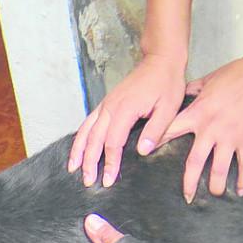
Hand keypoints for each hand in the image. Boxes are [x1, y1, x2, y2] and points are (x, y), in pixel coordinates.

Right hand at [68, 53, 186, 188]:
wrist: (160, 60)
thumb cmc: (166, 83)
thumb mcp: (169, 108)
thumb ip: (156, 130)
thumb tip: (142, 151)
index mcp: (125, 110)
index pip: (113, 143)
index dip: (109, 163)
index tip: (108, 180)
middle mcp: (110, 107)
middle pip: (94, 139)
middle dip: (89, 162)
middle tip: (88, 182)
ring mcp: (106, 104)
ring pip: (86, 130)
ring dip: (78, 150)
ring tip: (73, 168)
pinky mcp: (106, 103)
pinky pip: (88, 122)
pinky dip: (80, 136)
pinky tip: (78, 147)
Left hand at [156, 54, 242, 201]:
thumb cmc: (237, 72)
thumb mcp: (209, 79)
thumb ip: (193, 90)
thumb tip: (183, 92)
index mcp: (198, 113)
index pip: (171, 130)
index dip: (157, 142)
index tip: (146, 153)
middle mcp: (211, 129)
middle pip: (194, 161)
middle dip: (189, 182)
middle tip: (187, 197)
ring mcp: (231, 136)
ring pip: (219, 168)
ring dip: (216, 185)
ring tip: (215, 194)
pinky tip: (241, 190)